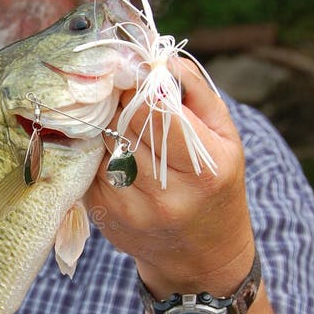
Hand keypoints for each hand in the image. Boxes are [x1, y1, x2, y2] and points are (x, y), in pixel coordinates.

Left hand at [84, 57, 254, 297]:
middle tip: (117, 88)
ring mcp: (130, 208)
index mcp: (203, 169)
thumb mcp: (224, 136)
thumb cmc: (216, 183)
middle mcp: (165, 193)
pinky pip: (88, 164)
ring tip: (114, 118)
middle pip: (121, 123)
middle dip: (116, 99)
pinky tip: (108, 149)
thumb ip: (195, 91)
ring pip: (99, 142)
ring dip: (102, 123)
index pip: (153, 110)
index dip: (136, 84)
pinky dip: (94, 149)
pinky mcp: (103, 214)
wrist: (201, 254)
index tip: (132, 72)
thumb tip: (157, 58)